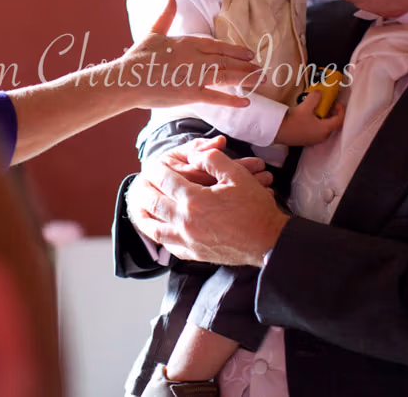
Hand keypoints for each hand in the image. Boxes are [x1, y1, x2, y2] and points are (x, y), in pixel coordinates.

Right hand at [121, 0, 260, 108]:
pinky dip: (232, 100)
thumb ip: (166, 15)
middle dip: (246, 65)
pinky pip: (216, 97)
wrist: (127, 79)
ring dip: (246, 78)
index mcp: (188, 42)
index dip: (235, 50)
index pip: (218, 45)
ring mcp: (195, 75)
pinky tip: (246, 102)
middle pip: (227, 60)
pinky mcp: (190, 93)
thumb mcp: (153, 32)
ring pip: (227, 75)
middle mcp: (196, 57)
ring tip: (260, 80)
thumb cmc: (138, 57)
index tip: (249, 53)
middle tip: (261, 69)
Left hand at [127, 137, 287, 266]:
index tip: (153, 164)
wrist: (269, 243)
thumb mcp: (237, 175)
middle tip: (140, 181)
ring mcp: (188, 241)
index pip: (165, 180)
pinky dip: (159, 235)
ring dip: (144, 214)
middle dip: (144, 190)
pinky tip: (160, 228)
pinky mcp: (194, 254)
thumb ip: (212, 159)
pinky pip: (168, 245)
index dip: (157, 169)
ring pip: (154, 228)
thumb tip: (194, 153)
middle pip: (154, 203)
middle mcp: (186, 222)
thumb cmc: (256, 208)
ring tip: (139, 206)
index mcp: (195, 200)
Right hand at [274, 91, 344, 145]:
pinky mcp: (306, 140)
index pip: (339, 120)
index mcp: (325, 129)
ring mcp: (314, 139)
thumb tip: (319, 92)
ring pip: (324, 128)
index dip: (341, 111)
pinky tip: (307, 117)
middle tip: (327, 106)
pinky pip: (316, 131)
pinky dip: (316, 123)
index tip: (337, 104)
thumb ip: (315, 98)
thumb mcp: (306, 107)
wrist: (279, 132)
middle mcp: (321, 136)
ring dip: (323, 119)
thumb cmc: (294, 122)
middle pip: (332, 125)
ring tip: (317, 110)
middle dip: (331, 114)